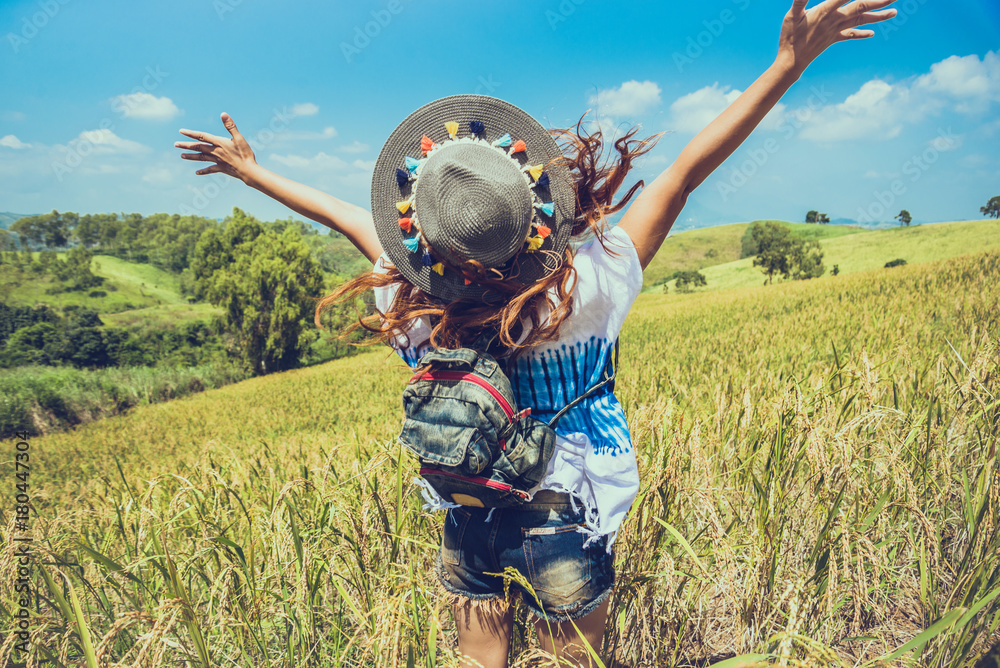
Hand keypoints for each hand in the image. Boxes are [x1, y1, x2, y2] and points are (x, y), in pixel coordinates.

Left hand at [175, 113, 258, 182]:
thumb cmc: (245, 154)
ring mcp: (218, 161)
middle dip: (186, 145)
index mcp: (219, 143)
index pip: (202, 137)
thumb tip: (223, 114)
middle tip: (175, 144)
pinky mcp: (222, 169)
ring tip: (182, 156)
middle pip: (198, 147)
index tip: (181, 131)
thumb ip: (230, 126)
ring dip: (191, 156)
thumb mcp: (239, 138)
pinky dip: (203, 171)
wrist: (248, 171)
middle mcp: (216, 152)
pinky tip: (196, 173)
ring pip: (201, 158)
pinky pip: (210, 170)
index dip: (191, 134)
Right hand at [777, 0, 897, 74]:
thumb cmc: (789, 37)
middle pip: (861, 7)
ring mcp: (836, 30)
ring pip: (861, 20)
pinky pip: (850, 35)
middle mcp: (835, 20)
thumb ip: (800, 0)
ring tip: (895, 12)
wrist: (792, 62)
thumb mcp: (791, 15)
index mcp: (826, 11)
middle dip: (879, 0)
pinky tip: (873, 33)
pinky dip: (862, 33)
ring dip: (879, 16)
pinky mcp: (833, 39)